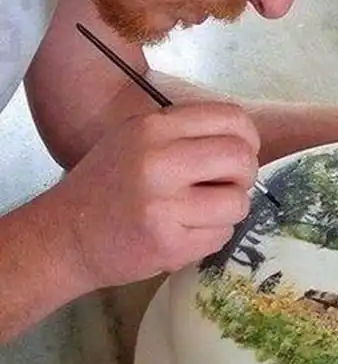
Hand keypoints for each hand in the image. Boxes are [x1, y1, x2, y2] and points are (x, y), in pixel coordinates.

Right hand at [50, 102, 259, 288]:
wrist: (64, 236)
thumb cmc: (108, 184)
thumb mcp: (136, 139)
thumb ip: (185, 133)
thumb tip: (245, 141)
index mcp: (153, 128)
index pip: (232, 119)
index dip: (247, 139)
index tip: (238, 154)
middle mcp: (159, 161)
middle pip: (241, 159)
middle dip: (243, 175)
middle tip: (226, 186)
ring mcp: (164, 205)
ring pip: (238, 202)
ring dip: (229, 210)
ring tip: (201, 212)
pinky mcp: (169, 244)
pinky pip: (222, 235)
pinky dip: (212, 236)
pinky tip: (185, 232)